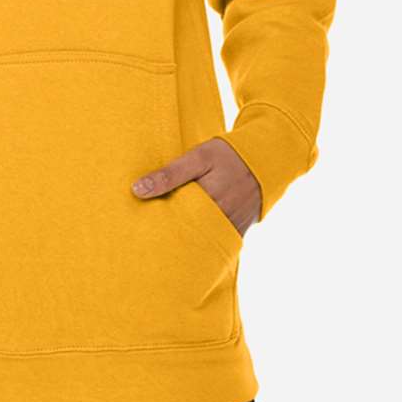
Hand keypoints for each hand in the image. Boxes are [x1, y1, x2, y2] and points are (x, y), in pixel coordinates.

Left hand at [130, 137, 261, 236]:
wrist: (265, 159)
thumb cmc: (228, 155)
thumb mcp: (197, 157)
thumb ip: (169, 174)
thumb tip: (137, 190)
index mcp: (207, 203)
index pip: (174, 223)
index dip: (157, 227)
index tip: (139, 231)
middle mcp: (220, 221)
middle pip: (187, 237)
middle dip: (169, 239)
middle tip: (147, 243)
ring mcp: (231, 229)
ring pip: (202, 242)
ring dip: (186, 241)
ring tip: (164, 246)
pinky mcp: (238, 230)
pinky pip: (217, 241)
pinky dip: (203, 241)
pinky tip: (189, 240)